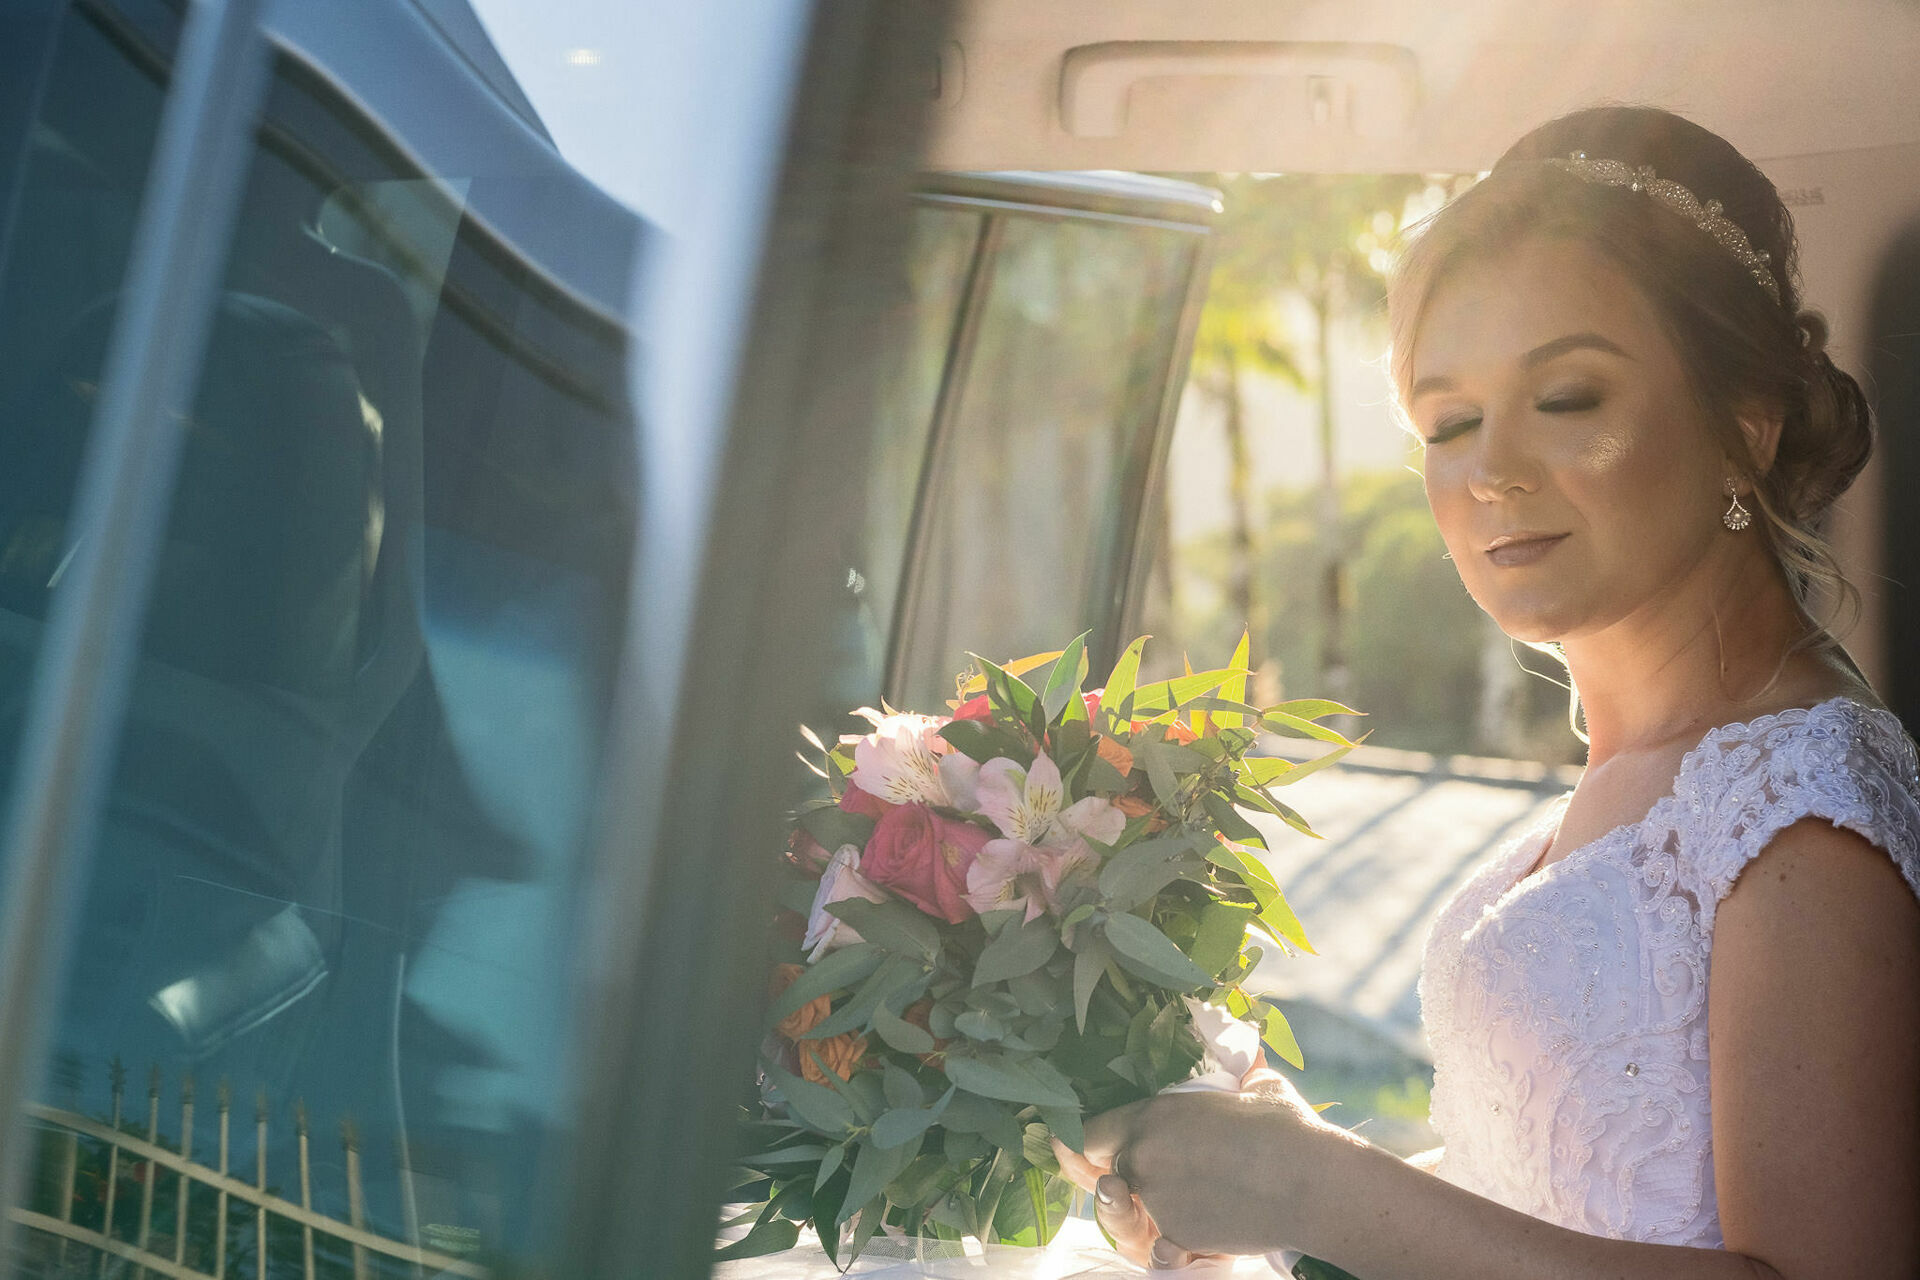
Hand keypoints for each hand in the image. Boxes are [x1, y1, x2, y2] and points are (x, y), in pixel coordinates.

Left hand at [1054, 1065, 1330, 1266]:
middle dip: (1116, 1176)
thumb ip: (1240, 1073)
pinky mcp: (1179, 1238)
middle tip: (1130, 1178)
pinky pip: (1160, 1246)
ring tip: (1166, 1204)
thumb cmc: (1286, 1128)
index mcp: (1151, 1116)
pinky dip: (1172, 1246)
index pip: (1089, 1132)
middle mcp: (1142, 1158)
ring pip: (1132, 1212)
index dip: (1082, 1141)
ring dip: (1140, 1212)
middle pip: (1105, 1172)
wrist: (1311, 1182)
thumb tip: (1252, 1053)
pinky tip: (1187, 1238)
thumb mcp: (1257, 1087)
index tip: (1075, 1145)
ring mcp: (1157, 1202)